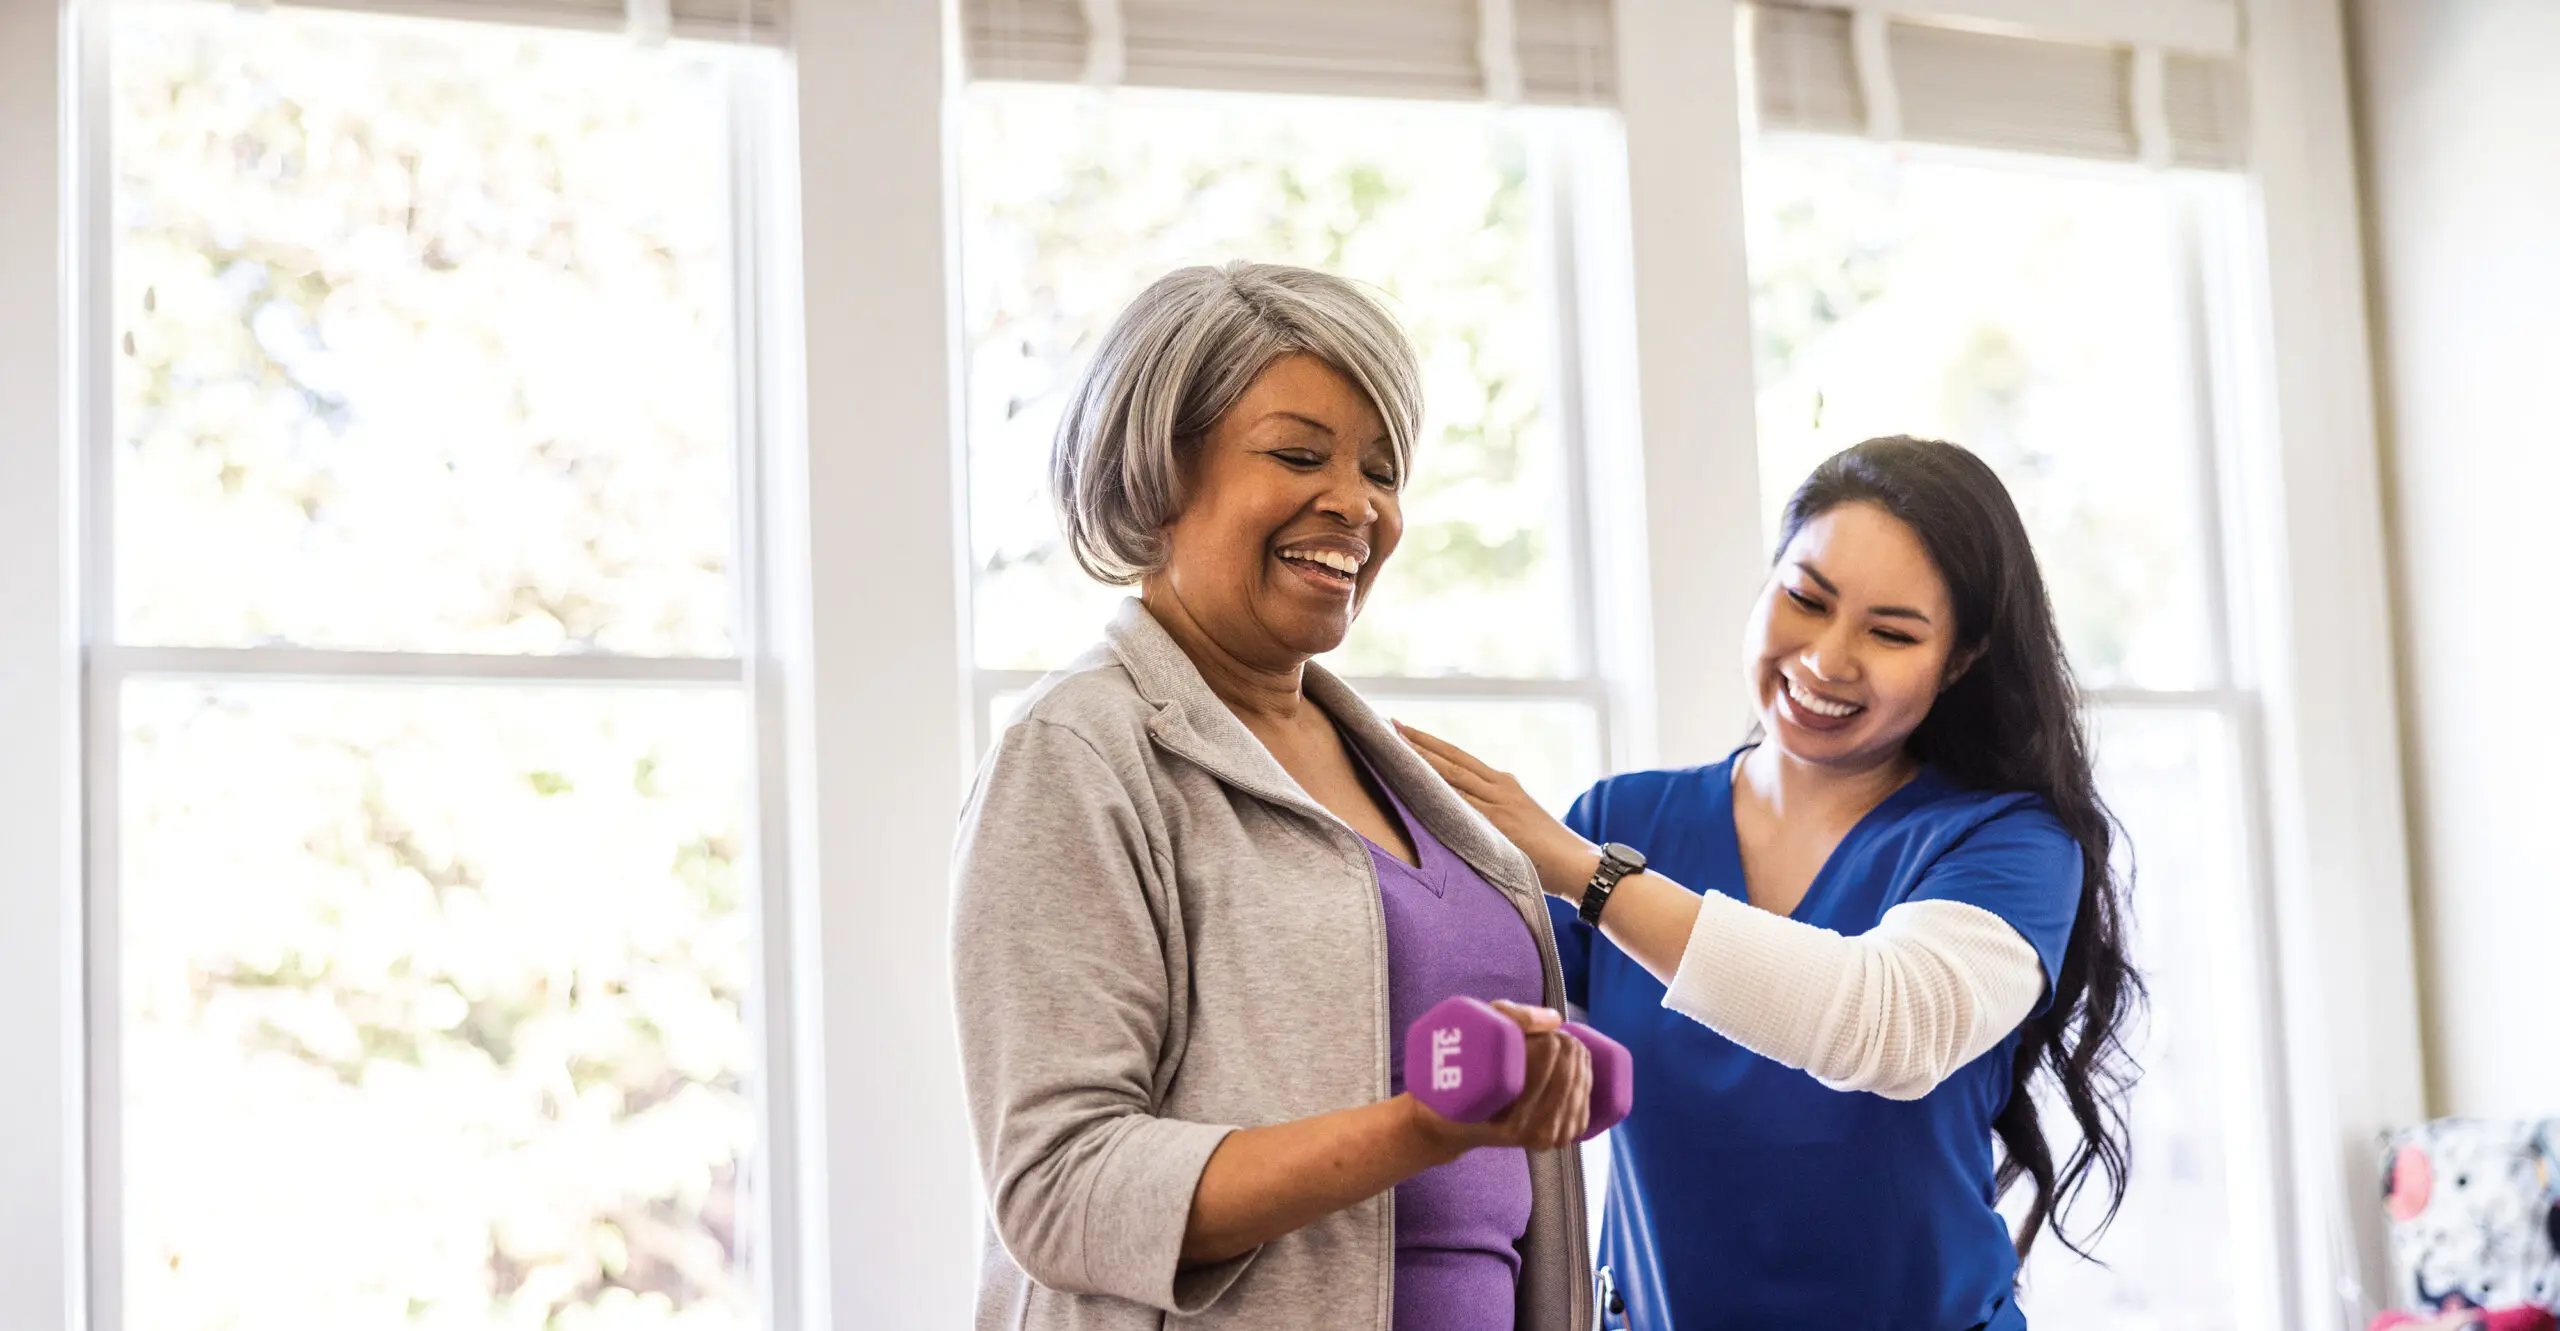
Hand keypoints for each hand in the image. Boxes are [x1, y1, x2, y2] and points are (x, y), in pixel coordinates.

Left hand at [1395, 720, 1602, 900]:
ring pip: (1453, 777)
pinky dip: (1439, 794)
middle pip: (1451, 760)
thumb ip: (1491, 816)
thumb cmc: (1548, 852)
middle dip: (1420, 743)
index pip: (1460, 758)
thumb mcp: (1517, 823)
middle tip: (1390, 724)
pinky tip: (1417, 785)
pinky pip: (1462, 806)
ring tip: (1395, 746)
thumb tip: (1462, 818)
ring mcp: (1499, 805)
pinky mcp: (1499, 825)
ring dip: (1422, 761)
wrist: (1578, 865)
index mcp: (1504, 784)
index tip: (1405, 729)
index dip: (1432, 744)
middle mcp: (1500, 787)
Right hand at [1406, 1000, 1591, 1155]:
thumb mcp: (1474, 1031)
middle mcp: (1524, 1123)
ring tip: (1563, 1051)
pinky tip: (1577, 1073)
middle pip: (1569, 1069)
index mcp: (1503, 1094)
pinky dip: (1586, 1088)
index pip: (1549, 1052)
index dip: (1551, 1034)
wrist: (1449, 1123)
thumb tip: (1557, 1020)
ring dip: (1580, 1064)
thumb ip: (1512, 1016)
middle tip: (1553, 1036)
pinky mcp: (1552, 1142)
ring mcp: (1540, 1136)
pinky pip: (1584, 1112)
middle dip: (1569, 1045)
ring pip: (1581, 1089)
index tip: (1540, 1032)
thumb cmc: (1462, 1072)